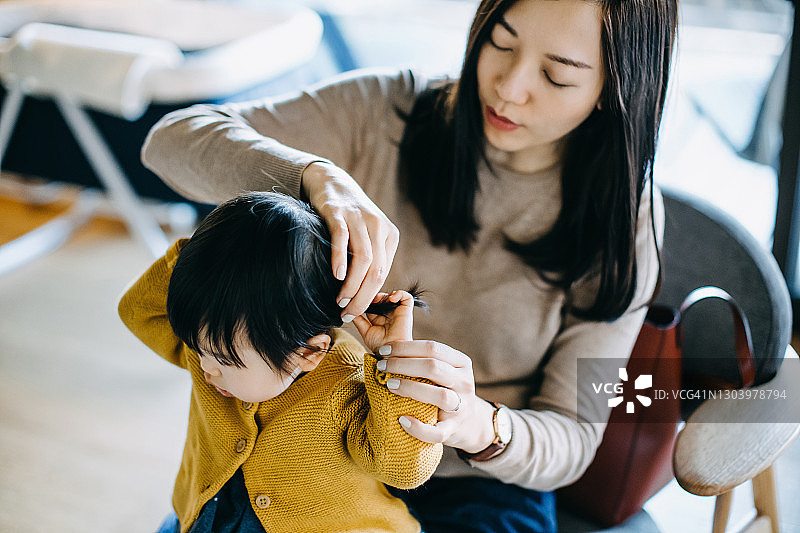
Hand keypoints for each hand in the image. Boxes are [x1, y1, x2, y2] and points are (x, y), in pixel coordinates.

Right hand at [302, 162, 398, 318]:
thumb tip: (365, 294)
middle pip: (376, 270)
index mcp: (390, 235)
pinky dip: (341, 258)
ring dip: (352, 285)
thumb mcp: (367, 236)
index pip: (383, 274)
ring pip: (363, 258)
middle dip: (362, 297)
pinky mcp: (338, 212)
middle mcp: (378, 226)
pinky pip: (342, 238)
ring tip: (340, 300)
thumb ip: (370, 260)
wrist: (332, 182)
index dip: (369, 297)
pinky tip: (337, 275)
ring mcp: (359, 218)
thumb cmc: (349, 218)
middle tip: (347, 313)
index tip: (354, 311)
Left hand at [352, 291, 413, 352]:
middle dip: (375, 295)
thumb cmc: (380, 346)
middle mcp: (389, 314)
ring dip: (385, 294)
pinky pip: (407, 297)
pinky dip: (399, 293)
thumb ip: (358, 320)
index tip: (362, 299)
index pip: (374, 303)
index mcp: (379, 318)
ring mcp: (398, 312)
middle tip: (369, 298)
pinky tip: (391, 298)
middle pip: (382, 297)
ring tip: (378, 299)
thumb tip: (348, 310)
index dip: (368, 299)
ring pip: (392, 295)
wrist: (390, 351)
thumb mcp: (364, 331)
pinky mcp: (406, 311)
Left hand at [376, 340, 496, 452]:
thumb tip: (386, 351)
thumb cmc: (445, 390)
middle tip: (381, 366)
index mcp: (461, 363)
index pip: (433, 348)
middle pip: (433, 368)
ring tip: (389, 385)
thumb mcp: (443, 372)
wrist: (469, 424)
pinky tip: (402, 420)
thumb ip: (423, 360)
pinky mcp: (454, 430)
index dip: (406, 347)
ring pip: (440, 395)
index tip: (384, 350)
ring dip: (411, 388)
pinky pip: (437, 432)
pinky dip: (419, 428)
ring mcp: (461, 408)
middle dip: (402, 364)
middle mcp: (465, 383)